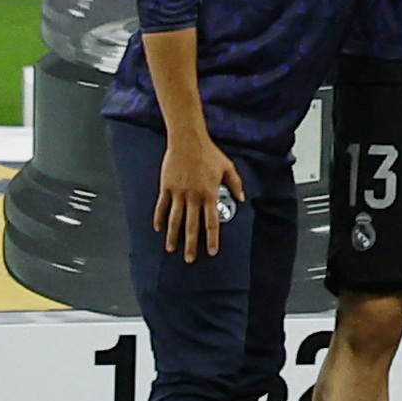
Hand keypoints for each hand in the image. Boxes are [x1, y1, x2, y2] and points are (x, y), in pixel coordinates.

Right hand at [151, 126, 241, 261]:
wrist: (188, 141)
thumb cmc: (209, 153)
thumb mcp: (228, 167)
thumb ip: (235, 184)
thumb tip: (243, 198)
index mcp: (209, 194)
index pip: (211, 222)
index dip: (212, 238)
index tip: (212, 252)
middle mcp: (193, 197)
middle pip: (192, 226)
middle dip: (191, 244)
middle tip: (190, 259)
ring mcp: (178, 193)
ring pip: (174, 220)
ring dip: (173, 236)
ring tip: (171, 249)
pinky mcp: (166, 188)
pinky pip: (161, 207)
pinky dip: (159, 219)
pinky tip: (158, 229)